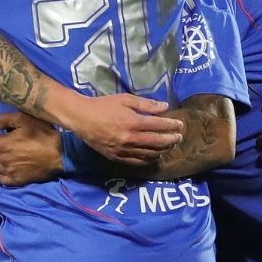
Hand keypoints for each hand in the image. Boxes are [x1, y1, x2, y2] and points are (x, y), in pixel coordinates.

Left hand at [0, 112, 62, 185]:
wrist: (59, 155)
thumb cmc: (42, 135)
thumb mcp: (25, 119)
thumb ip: (6, 119)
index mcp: (3, 144)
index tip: (7, 137)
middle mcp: (3, 158)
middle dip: (0, 149)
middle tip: (11, 146)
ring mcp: (9, 171)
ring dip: (2, 161)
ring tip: (12, 158)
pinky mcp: (17, 180)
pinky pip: (2, 179)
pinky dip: (4, 174)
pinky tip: (12, 169)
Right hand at [62, 94, 183, 163]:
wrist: (81, 118)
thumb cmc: (103, 105)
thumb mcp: (124, 99)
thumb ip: (146, 104)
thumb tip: (164, 107)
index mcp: (133, 122)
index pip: (159, 126)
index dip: (171, 125)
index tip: (179, 125)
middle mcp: (130, 138)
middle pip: (158, 142)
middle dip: (171, 139)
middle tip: (179, 137)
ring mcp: (124, 150)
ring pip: (150, 153)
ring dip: (163, 150)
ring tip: (169, 146)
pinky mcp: (116, 157)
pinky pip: (137, 161)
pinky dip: (149, 159)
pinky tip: (155, 156)